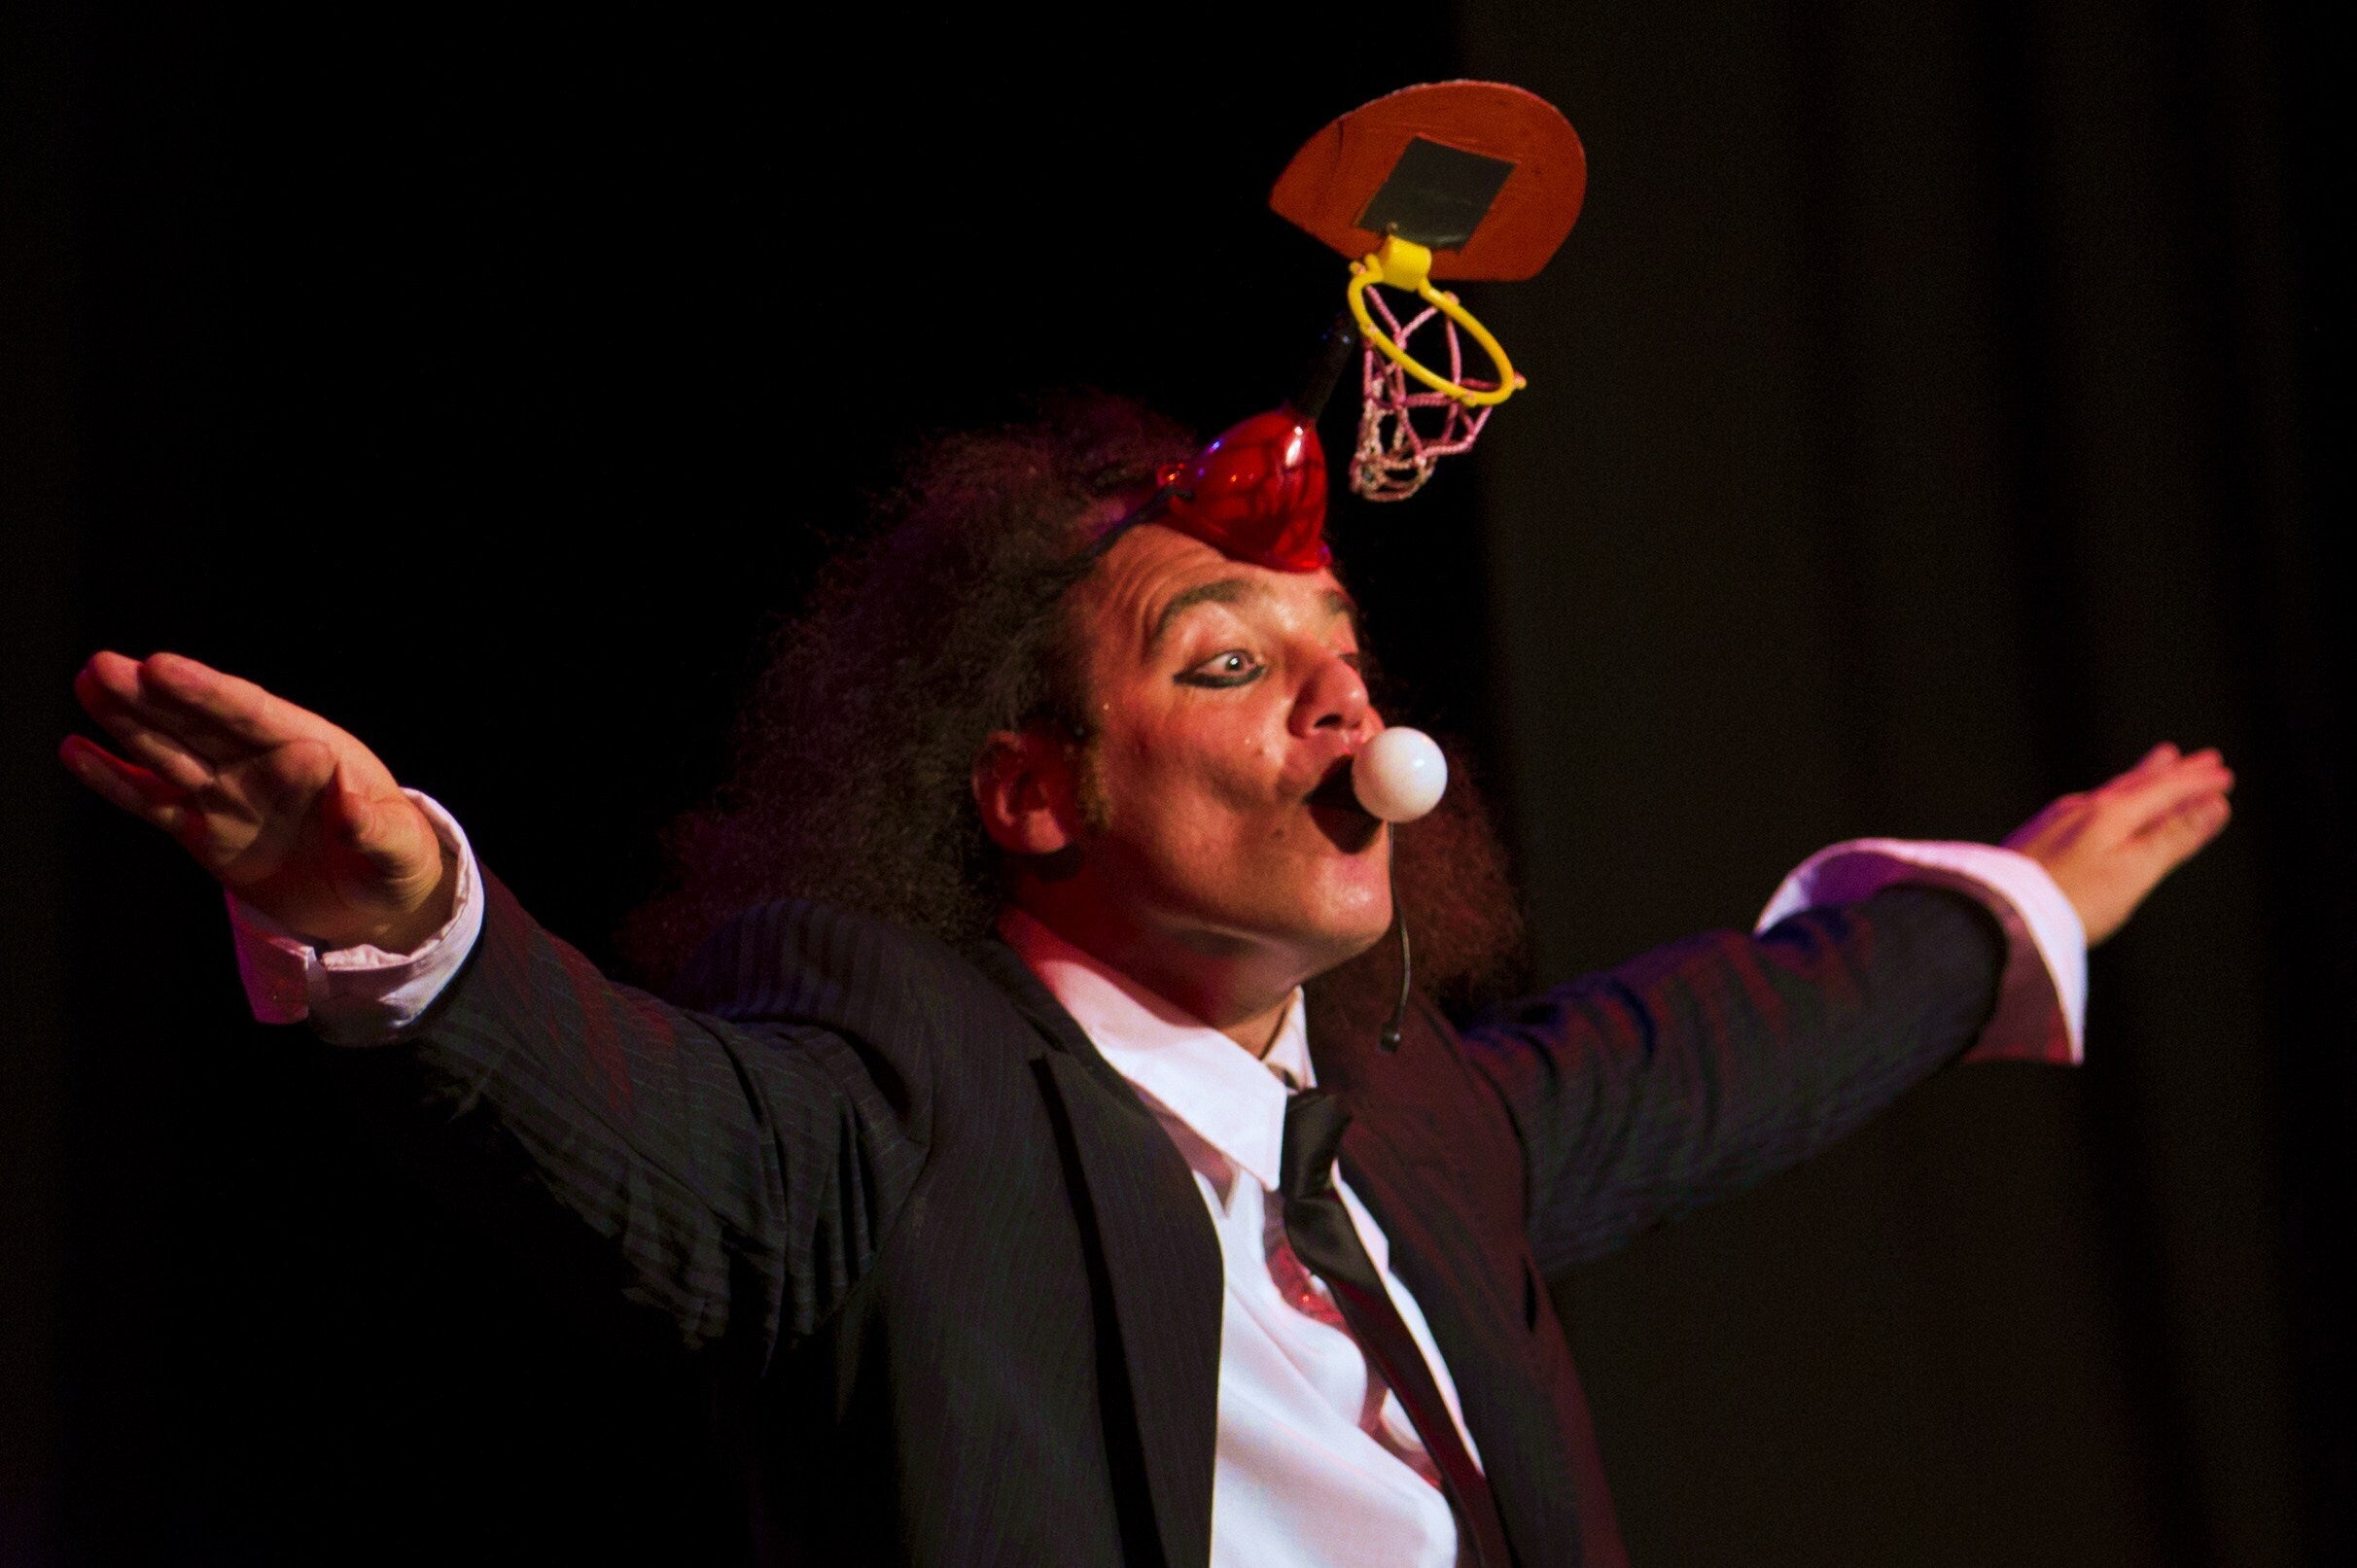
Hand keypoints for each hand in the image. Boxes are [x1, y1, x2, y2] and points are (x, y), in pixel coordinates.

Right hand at [60, 651, 454, 950]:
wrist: (373, 905)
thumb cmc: (395, 863)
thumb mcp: (400, 849)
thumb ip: (376, 827)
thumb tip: (350, 806)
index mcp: (313, 750)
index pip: (252, 714)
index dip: (207, 692)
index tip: (163, 667)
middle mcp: (261, 763)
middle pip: (200, 723)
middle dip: (153, 697)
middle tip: (104, 666)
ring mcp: (228, 795)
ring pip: (169, 752)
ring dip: (128, 722)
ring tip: (89, 684)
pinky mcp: (203, 831)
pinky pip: (153, 803)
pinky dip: (116, 781)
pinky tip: (78, 751)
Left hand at [2003, 743, 2232, 945]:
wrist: (1997, 917)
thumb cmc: (2073, 901)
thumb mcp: (2133, 872)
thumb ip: (2173, 838)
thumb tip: (2216, 805)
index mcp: (2110, 815)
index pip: (2162, 791)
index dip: (2195, 784)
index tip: (2225, 773)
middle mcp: (2082, 809)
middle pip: (2136, 784)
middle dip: (2172, 772)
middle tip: (2202, 758)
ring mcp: (2056, 821)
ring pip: (2109, 791)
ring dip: (2140, 777)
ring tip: (2159, 763)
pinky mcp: (2037, 837)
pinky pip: (2087, 805)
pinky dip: (2111, 796)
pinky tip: (2100, 803)